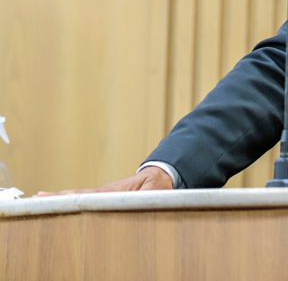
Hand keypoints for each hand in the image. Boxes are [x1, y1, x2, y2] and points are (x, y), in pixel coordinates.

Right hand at [34, 166, 173, 195]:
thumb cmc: (158, 185)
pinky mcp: (103, 197)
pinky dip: (68, 200)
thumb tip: (142, 199)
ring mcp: (102, 194)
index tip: (57, 198)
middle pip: (77, 194)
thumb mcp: (157, 190)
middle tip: (36, 198)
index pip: (90, 195)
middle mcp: (105, 191)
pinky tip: (56, 202)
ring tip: (38, 199)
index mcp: (114, 191)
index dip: (74, 198)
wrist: (159, 176)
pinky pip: (83, 199)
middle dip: (58, 197)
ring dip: (59, 198)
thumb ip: (150, 195)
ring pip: (77, 196)